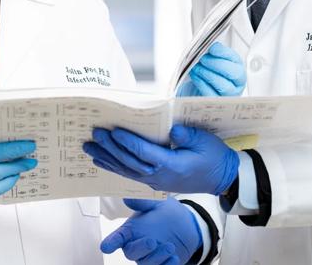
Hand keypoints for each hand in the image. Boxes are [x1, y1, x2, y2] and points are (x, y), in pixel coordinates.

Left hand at [83, 124, 237, 194]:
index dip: (128, 142)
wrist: (222, 178)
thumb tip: (171, 129)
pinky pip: (130, 175)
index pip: (145, 153)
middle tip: (95, 135)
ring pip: (126, 171)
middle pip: (130, 162)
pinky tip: (102, 161)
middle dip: (111, 148)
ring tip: (89, 148)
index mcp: (172, 166)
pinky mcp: (155, 181)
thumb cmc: (214, 157)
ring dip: (106, 159)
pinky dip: (114, 167)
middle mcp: (160, 176)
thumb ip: (187, 135)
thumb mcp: (205, 141)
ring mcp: (156, 181)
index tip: (113, 131)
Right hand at [100, 198, 201, 264]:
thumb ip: (142, 201)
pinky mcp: (161, 264)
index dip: (111, 242)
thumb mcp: (155, 203)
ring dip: (158, 257)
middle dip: (140, 248)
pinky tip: (174, 258)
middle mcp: (136, 246)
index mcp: (130, 230)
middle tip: (152, 241)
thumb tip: (126, 197)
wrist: (184, 224)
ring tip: (170, 247)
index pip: (117, 237)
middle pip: (131, 253)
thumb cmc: (164, 212)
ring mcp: (148, 257)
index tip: (106, 247)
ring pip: (146, 264)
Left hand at [177, 41, 245, 96]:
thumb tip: (207, 46)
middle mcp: (236, 83)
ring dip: (208, 74)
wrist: (195, 93)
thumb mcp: (210, 62)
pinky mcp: (218, 104)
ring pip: (223, 85)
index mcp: (237, 68)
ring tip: (196, 67)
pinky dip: (201, 83)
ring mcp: (229, 95)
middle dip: (217, 64)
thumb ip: (211, 53)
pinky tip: (195, 76)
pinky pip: (211, 94)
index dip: (223, 52)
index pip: (234, 58)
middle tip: (203, 58)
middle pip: (233, 73)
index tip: (212, 48)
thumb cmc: (206, 76)